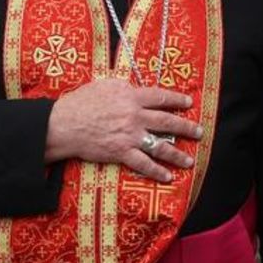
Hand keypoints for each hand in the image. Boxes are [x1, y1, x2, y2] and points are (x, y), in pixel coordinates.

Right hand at [43, 77, 201, 181]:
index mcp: (132, 97)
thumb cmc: (81, 102)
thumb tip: (136, 89)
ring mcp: (130, 136)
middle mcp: (135, 116)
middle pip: (167, 122)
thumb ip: (124, 87)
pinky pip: (143, 164)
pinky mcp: (121, 152)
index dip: (177, 100)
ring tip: (189, 160)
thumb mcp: (104, 85)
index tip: (189, 103)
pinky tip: (168, 177)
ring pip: (160, 145)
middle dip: (186, 127)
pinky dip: (157, 171)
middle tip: (199, 132)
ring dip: (177, 154)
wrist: (63, 124)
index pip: (161, 97)